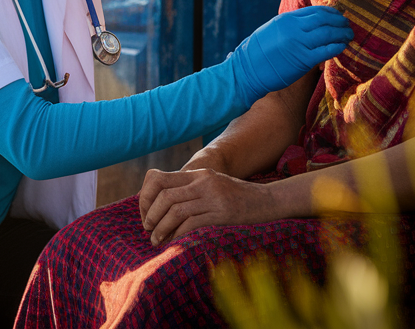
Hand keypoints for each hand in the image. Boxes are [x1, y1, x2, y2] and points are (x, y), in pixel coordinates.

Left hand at [139, 168, 275, 245]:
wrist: (270, 200)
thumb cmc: (238, 197)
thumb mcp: (212, 185)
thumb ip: (190, 190)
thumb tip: (161, 204)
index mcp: (197, 173)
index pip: (158, 178)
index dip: (145, 198)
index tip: (145, 214)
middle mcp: (202, 181)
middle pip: (163, 195)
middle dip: (150, 215)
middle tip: (148, 229)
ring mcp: (213, 196)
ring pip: (175, 210)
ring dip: (161, 227)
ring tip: (156, 240)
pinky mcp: (222, 213)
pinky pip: (191, 223)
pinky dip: (177, 234)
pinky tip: (172, 242)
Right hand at [229, 6, 351, 102]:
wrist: (247, 71)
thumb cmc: (257, 53)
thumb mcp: (272, 30)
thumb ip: (289, 25)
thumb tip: (306, 25)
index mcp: (286, 19)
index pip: (315, 11)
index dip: (330, 12)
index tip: (338, 16)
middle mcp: (293, 28)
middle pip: (325, 19)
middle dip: (339, 21)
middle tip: (347, 25)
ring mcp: (299, 43)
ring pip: (329, 33)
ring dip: (342, 33)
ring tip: (349, 35)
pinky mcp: (303, 60)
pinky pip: (327, 51)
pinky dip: (337, 47)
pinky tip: (342, 47)